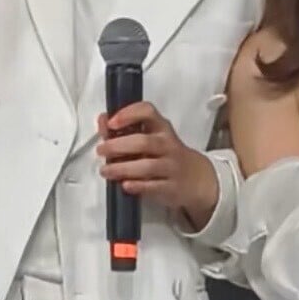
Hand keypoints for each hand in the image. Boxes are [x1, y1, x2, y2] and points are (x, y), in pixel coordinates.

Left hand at [97, 102, 217, 228]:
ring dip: (122, 168)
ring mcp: (171, 167)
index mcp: (161, 128)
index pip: (147, 112)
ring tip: (105, 171)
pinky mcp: (172, 187)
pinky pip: (153, 186)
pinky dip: (137, 186)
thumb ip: (125, 129)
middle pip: (143, 142)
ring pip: (147, 166)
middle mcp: (168, 145)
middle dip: (118, 146)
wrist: (196, 178)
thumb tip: (102, 120)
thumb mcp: (151, 137)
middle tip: (101, 151)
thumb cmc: (166, 154)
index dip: (128, 115)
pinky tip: (124, 185)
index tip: (111, 123)